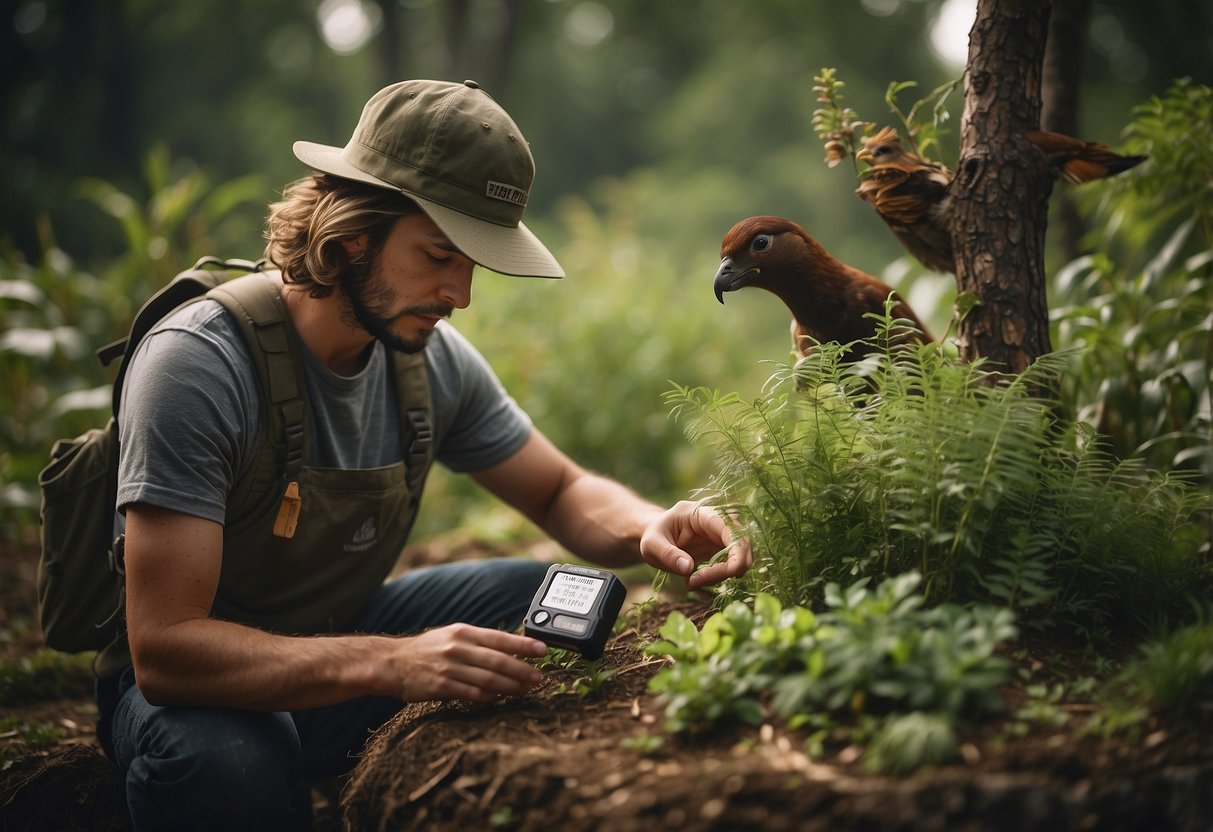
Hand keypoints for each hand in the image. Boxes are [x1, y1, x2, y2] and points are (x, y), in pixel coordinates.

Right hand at [389, 624, 547, 703]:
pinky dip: (488, 697)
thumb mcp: (452, 635)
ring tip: (527, 690)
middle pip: (497, 660)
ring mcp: (449, 667)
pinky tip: (500, 698)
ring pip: (487, 678)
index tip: (543, 649)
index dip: (523, 644)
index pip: (500, 637)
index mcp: (464, 632)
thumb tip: (511, 647)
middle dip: (522, 670)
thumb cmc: (428, 650)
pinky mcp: (441, 686)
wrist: (393, 663)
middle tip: (540, 678)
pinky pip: (471, 693)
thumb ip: (479, 642)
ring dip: (510, 686)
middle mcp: (458, 648)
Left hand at [640, 500, 751, 588]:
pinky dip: (717, 577)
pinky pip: (730, 566)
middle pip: (742, 543)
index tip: (731, 572)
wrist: (655, 537)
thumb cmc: (652, 535)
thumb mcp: (651, 544)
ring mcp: (721, 536)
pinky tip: (695, 580)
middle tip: (697, 581)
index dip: (738, 549)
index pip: (731, 527)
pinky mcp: (722, 550)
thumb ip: (667, 554)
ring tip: (691, 582)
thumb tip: (689, 568)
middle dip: (729, 568)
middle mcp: (718, 522)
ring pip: (740, 557)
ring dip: (721, 575)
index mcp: (701, 513)